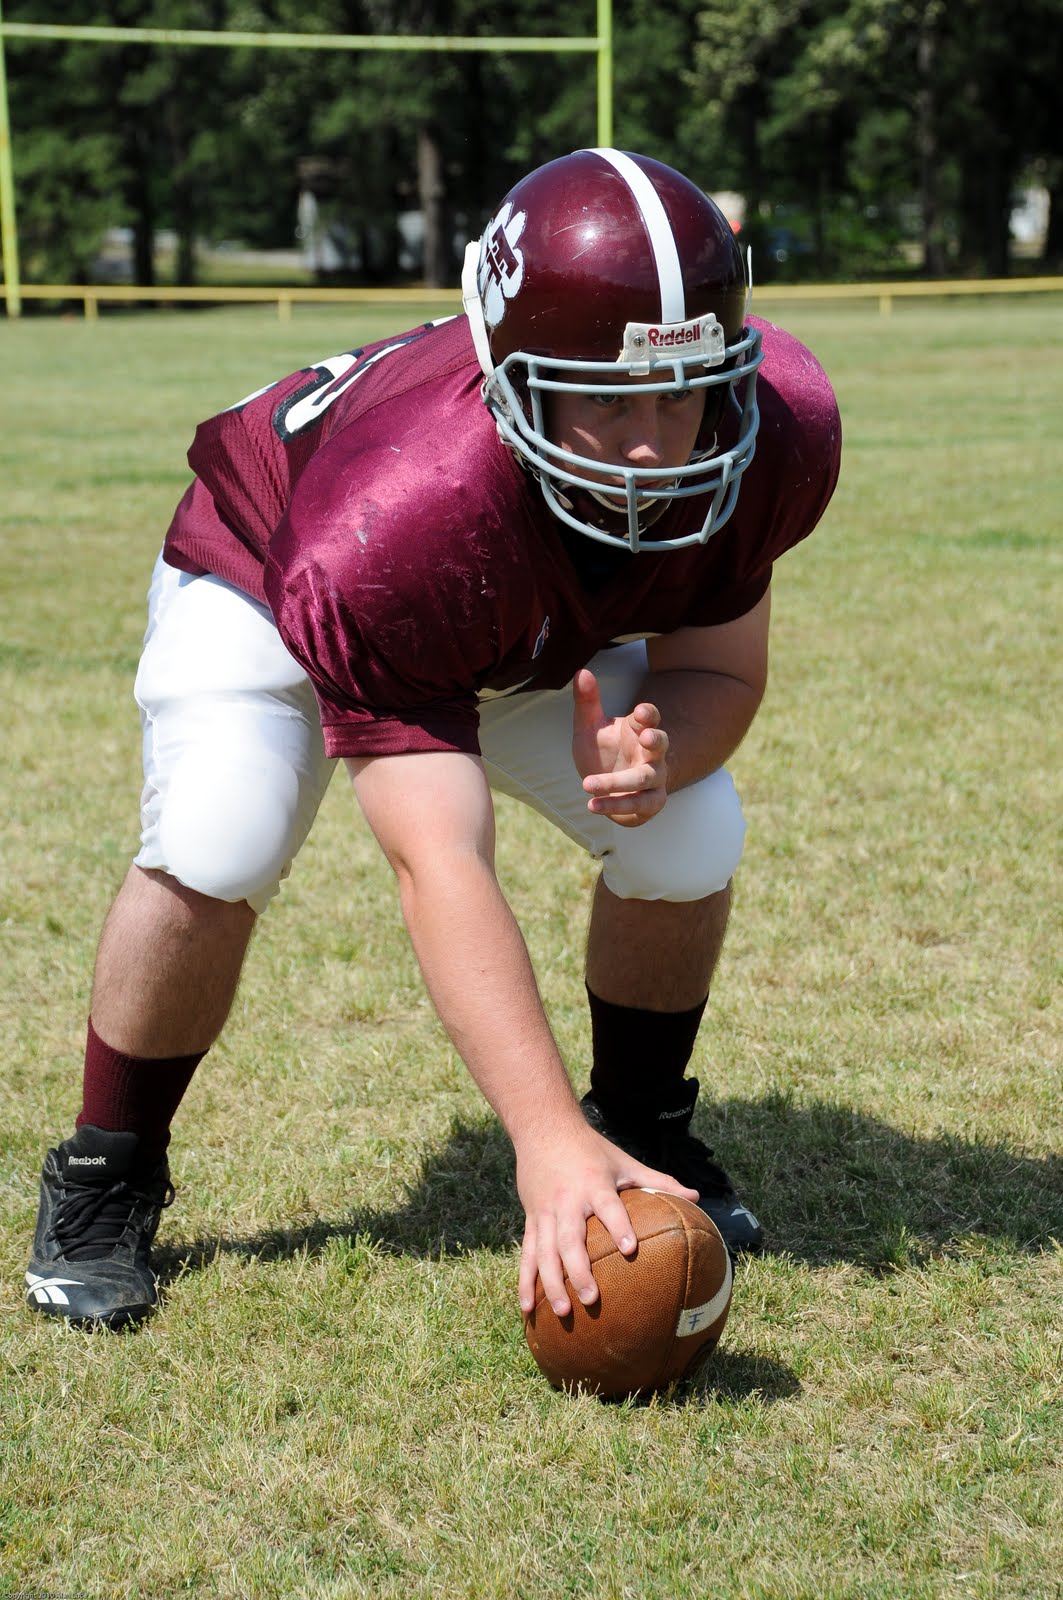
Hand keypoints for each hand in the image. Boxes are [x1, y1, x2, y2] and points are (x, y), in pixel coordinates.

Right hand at [516, 1119, 698, 1317]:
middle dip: (579, 1270)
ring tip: (562, 1312)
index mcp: (594, 1183)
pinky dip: (525, 1281)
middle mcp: (567, 1200)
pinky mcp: (531, 1219)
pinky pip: (527, 1254)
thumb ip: (658, 1181)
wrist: (543, 1128)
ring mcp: (545, 1212)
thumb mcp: (625, 1162)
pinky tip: (527, 1308)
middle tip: (591, 1299)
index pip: (608, 1206)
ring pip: (545, 1251)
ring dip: (551, 1283)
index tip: (630, 1250)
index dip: (618, 1226)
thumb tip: (697, 1197)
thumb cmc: (591, 1149)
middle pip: (571, 1239)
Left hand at [572, 668, 669, 827]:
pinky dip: (615, 806)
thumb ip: (587, 702)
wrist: (606, 790)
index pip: (650, 718)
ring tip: (587, 785)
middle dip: (656, 740)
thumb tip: (581, 671)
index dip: (648, 715)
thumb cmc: (602, 752)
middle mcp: (651, 754)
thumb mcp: (589, 727)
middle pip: (661, 744)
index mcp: (639, 731)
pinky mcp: (650, 803)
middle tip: (647, 738)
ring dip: (619, 783)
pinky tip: (592, 806)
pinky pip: (638, 805)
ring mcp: (654, 779)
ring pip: (645, 779)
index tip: (640, 712)